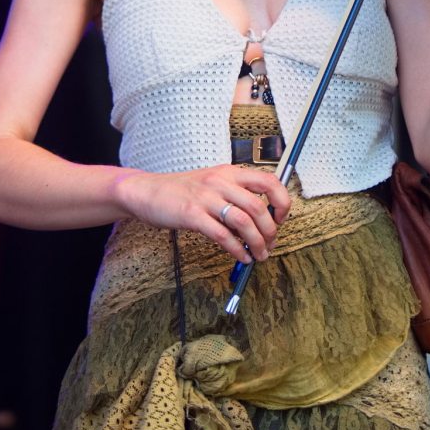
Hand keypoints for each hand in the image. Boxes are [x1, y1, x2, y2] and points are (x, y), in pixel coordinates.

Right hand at [113, 163, 291, 262]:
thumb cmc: (182, 190)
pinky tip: (241, 257)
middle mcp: (221, 181)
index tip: (281, 219)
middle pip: (259, 207)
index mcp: (230, 172)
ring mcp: (206, 197)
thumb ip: (236, 194)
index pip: (269, 181)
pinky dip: (238, 250)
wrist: (147, 191)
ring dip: (257, 243)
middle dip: (270, 231)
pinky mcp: (192, 215)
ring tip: (259, 255)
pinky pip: (223, 235)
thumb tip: (263, 217)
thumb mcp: (213, 182)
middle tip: (270, 245)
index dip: (282, 202)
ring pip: (244, 222)